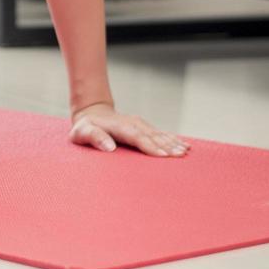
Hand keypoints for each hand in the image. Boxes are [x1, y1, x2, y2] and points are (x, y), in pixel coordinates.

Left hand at [69, 103, 189, 156]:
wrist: (91, 113)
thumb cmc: (85, 128)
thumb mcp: (82, 133)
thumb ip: (94, 138)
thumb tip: (109, 147)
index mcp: (120, 127)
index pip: (137, 137)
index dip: (150, 146)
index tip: (162, 155)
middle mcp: (133, 124)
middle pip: (152, 136)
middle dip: (167, 146)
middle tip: (181, 155)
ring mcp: (139, 124)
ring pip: (159, 134)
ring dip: (173, 142)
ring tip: (186, 151)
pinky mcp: (144, 127)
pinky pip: (160, 133)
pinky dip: (172, 139)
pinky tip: (184, 144)